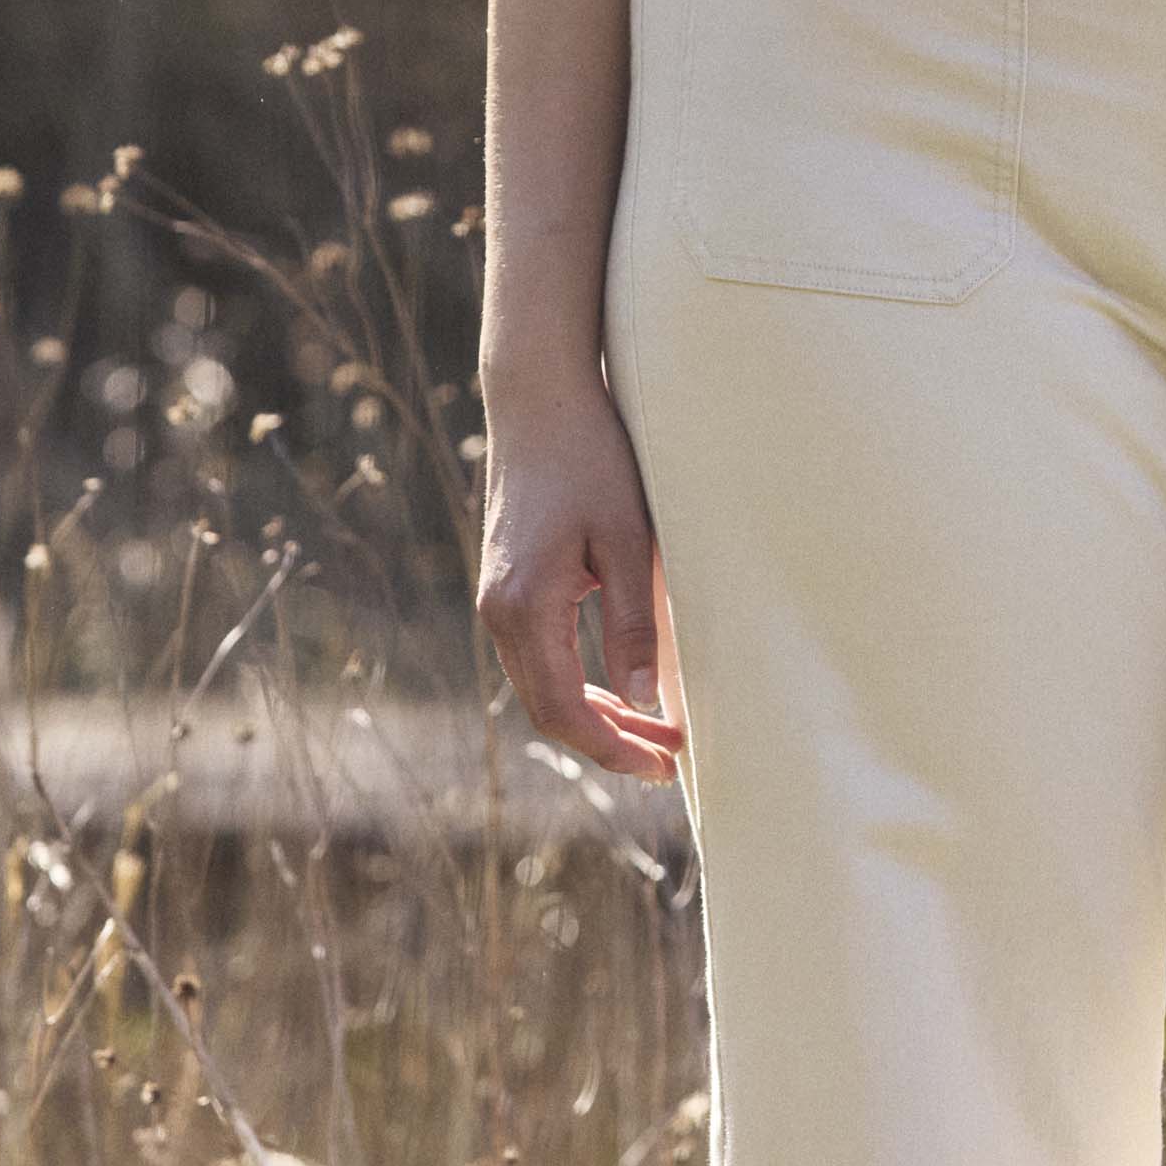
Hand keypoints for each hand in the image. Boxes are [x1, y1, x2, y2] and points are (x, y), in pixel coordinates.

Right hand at [475, 379, 684, 778]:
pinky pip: (538, 658)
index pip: (565, 711)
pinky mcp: (507, 587)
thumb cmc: (591, 458)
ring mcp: (496, 600)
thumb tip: (647, 702)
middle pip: (548, 709)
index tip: (665, 766)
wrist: (538, 399)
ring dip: (594, 716)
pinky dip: (578, 684)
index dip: (615, 749)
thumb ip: (635, 625)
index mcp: (525, 607)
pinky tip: (621, 689)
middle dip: (609, 742)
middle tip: (669, 760)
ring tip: (654, 734)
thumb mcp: (629, 540)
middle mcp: (498, 612)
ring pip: (541, 687)